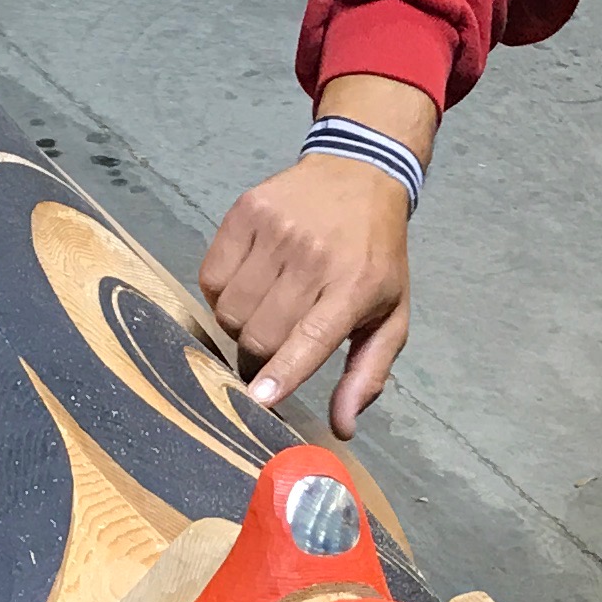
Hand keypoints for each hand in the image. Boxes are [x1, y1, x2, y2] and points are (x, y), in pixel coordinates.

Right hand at [196, 75, 432, 437]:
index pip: (309, 338)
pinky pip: (211, 277)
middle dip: (259, 357)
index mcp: (354, 287)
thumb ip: (368, 374)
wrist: (361, 173)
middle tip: (272, 350)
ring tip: (263, 312)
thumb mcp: (390, 315)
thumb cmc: (375, 257)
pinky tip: (247, 286)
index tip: (257, 400)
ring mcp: (276, 230)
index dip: (280, 373)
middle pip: (259, 333)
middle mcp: (313, 256)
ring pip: (230, 310)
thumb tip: (342, 428)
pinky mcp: (245, 212)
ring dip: (239, 326)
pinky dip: (221, 294)